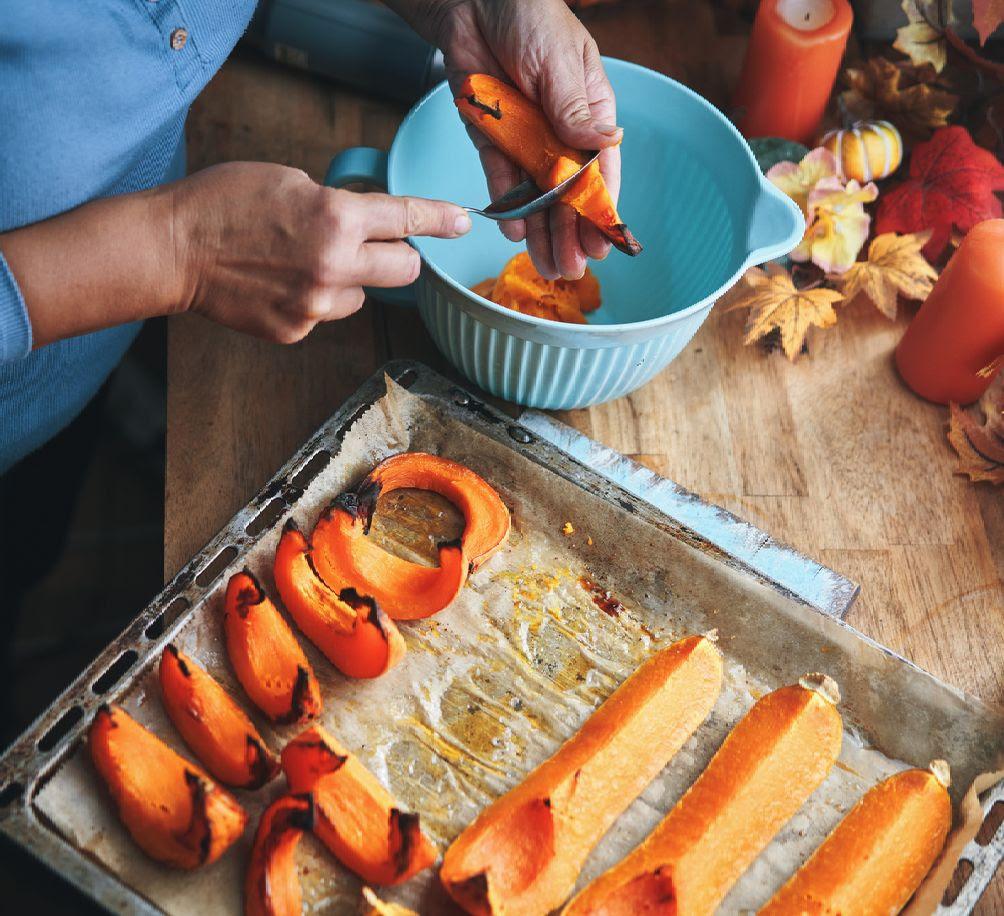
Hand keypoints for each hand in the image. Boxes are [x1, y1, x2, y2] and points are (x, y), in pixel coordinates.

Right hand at [171, 162, 470, 343]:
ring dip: (351, 281)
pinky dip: (315, 299)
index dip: (441, 220)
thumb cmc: (223, 204)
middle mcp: (334, 267)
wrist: (173, 250)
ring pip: (364, 297)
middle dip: (398, 257)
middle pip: (405, 272)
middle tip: (374, 246)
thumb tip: (362, 222)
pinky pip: (327, 313)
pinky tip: (282, 283)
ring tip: (305, 263)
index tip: (464, 222)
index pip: (408, 221)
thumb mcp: (289, 180)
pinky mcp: (297, 329)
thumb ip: (336, 204)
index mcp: (336, 219)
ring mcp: (316, 305)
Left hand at [395, 0, 620, 280]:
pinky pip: (500, 179)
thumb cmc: (527, 14)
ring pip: (536, 196)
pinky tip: (514, 232)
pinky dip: (506, 205)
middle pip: (568, 193)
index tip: (604, 243)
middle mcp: (559, 131)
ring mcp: (525, 138)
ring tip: (547, 267)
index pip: (600, 169)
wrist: (471, 0)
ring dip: (541, 232)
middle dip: (570, 233)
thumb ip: (575, 109)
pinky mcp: (492, 139)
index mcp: (588, 111)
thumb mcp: (559, 61)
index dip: (601, 208)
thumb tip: (609, 141)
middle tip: (572, 270)